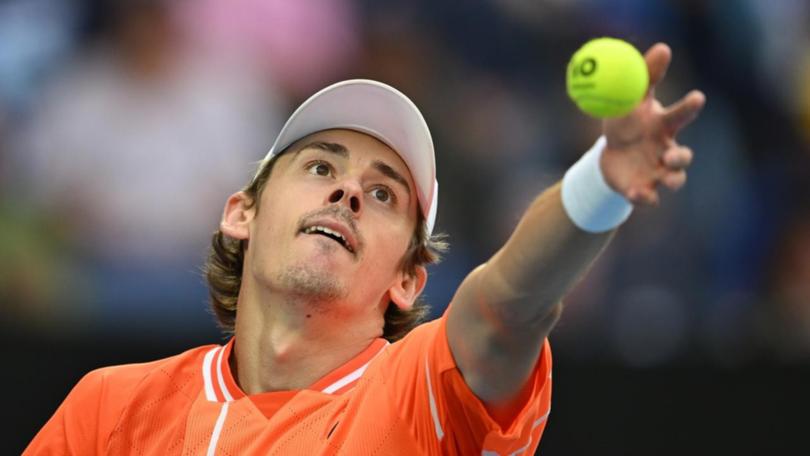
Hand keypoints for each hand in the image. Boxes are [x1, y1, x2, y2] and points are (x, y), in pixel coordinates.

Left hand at [601, 43, 705, 204]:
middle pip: (683, 156)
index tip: (697, 97)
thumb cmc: (625, 122)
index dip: (690, 107)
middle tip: (671, 155)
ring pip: (675, 180)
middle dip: (681, 157)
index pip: (681, 115)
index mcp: (664, 126)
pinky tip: (636, 192)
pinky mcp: (644, 189)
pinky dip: (644, 196)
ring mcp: (658, 172)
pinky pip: (649, 197)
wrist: (608, 156)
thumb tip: (663, 47)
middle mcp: (667, 151)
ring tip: (661, 176)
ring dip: (671, 179)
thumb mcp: (630, 99)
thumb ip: (646, 77)